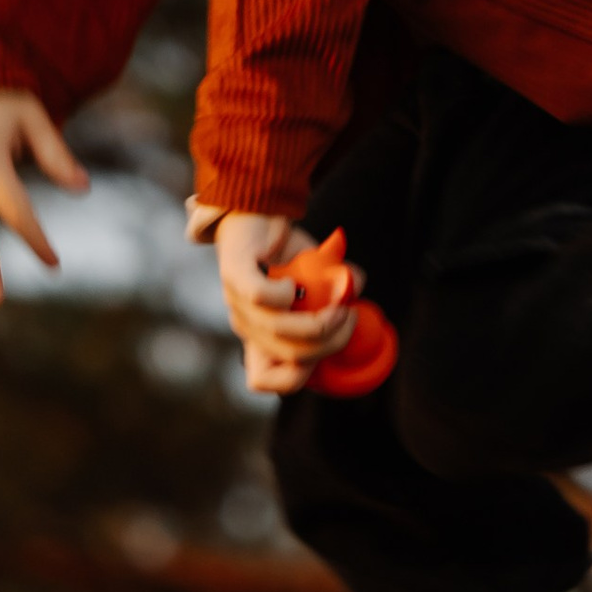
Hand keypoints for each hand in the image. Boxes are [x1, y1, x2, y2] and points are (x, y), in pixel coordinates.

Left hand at [216, 211, 357, 394]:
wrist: (254, 210)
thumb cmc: (285, 249)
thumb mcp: (318, 277)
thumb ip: (338, 289)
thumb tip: (355, 290)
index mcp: (259, 336)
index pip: (264, 381)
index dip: (301, 374)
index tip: (327, 346)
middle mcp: (246, 325)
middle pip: (290, 356)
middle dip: (330, 343)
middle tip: (349, 317)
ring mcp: (237, 303)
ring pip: (279, 330)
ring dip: (319, 321)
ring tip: (339, 303)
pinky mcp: (235, 275)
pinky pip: (262, 297)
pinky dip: (286, 294)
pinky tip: (294, 282)